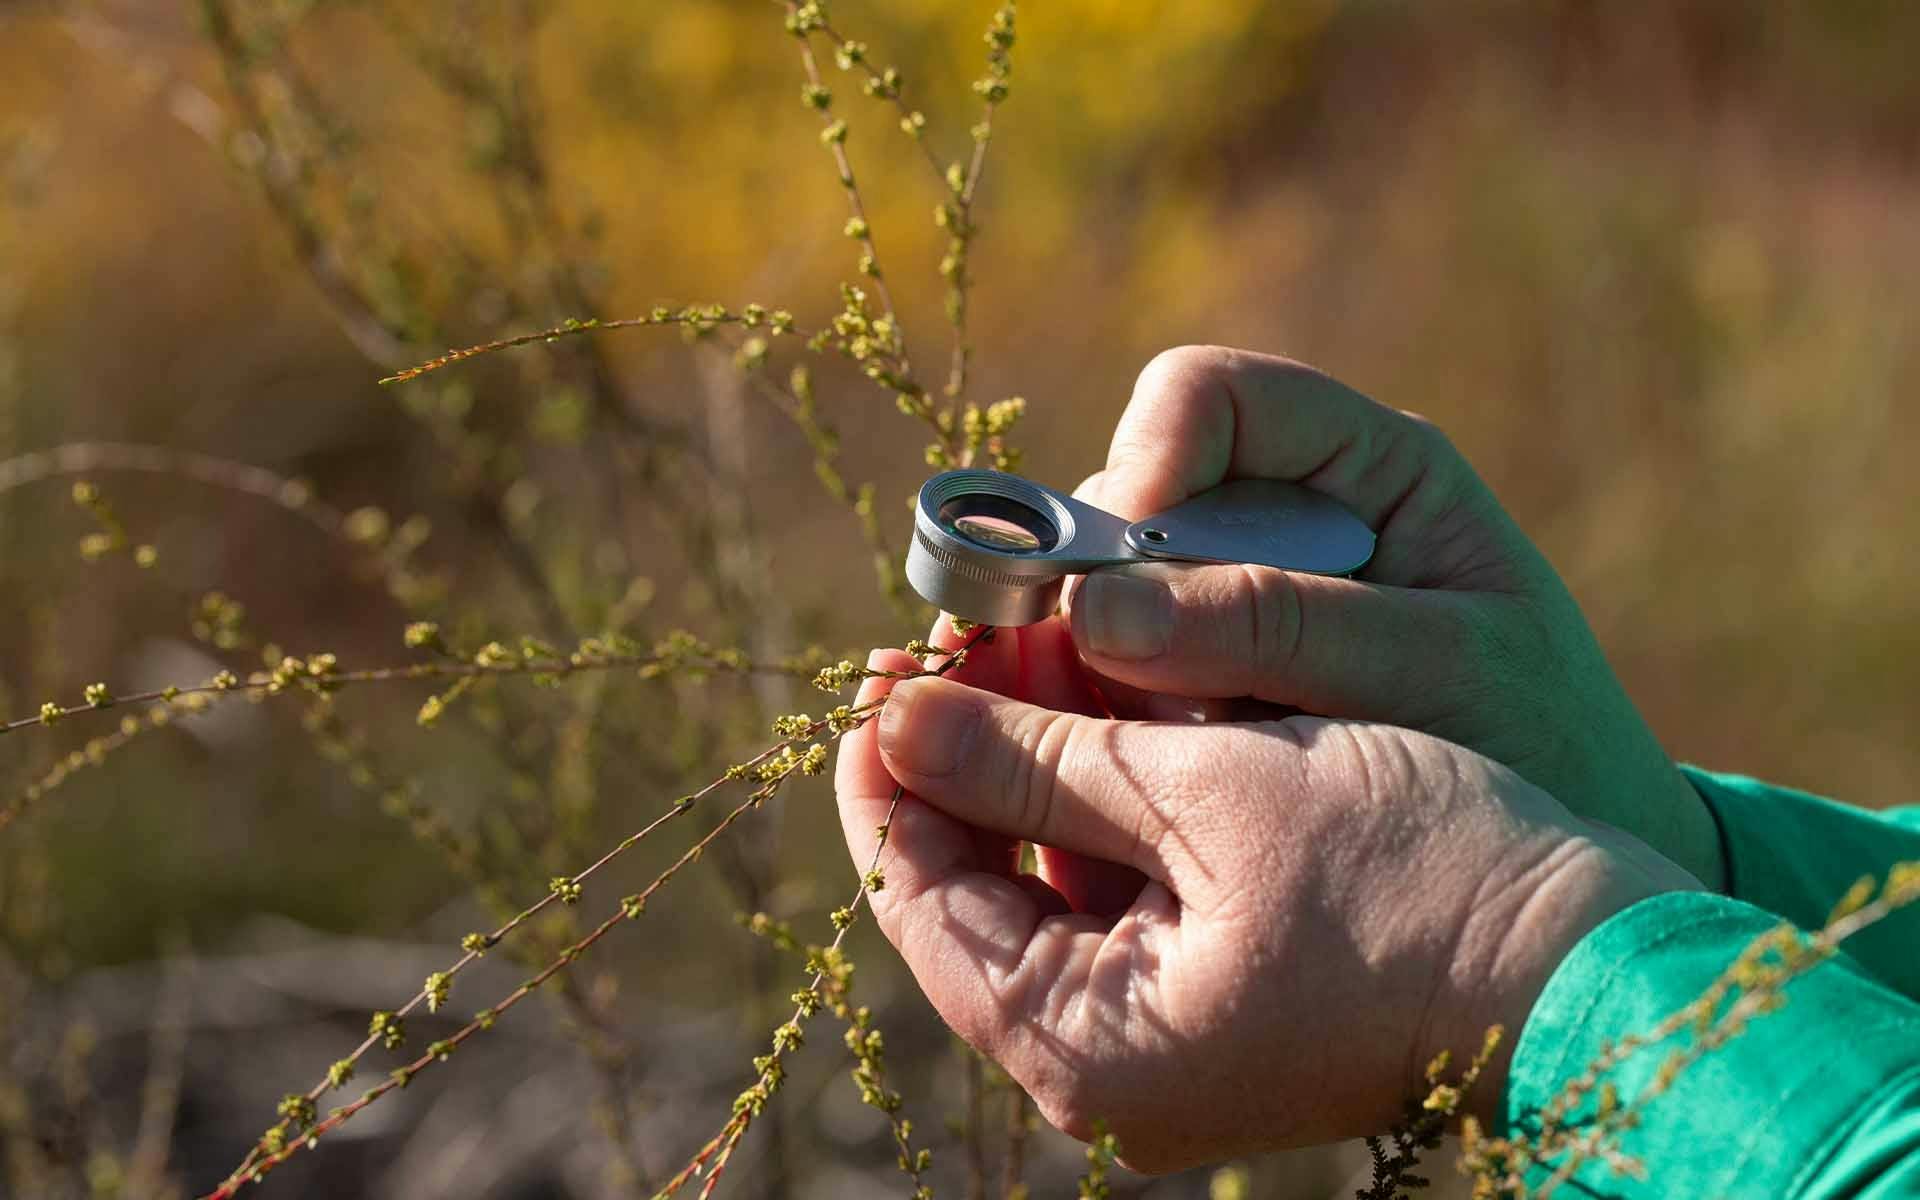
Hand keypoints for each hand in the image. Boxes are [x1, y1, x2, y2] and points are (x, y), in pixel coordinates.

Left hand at [836, 641, 1698, 1170]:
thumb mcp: (1211, 791)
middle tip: (979, 628)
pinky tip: (1113, 706)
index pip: (915, 896)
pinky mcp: (1207, 1010)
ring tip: (1044, 643)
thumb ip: (1039, 758)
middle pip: (971, 890)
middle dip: (972, 750)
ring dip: (1038, 763)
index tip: (893, 657)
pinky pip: (1111, 899)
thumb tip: (903, 716)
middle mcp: (1100, 1076)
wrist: (1593, 956)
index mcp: (1083, 1050)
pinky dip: (1104, 804)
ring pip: (1040, 885)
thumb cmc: (1420, 875)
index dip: (889, 767)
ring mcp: (1155, 1049)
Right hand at [1064, 346, 1723, 888]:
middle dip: (1112, 590)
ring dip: (1107, 670)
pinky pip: (1105, 676)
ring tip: (1191, 753)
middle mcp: (1279, 516)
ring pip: (1101, 592)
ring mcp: (1229, 603)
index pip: (1207, 398)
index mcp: (1364, 464)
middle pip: (1129, 498)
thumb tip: (1103, 611)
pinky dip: (1110, 722)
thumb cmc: (1543, 748)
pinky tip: (1169, 779)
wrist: (1553, 882)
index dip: (1146, 462)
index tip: (1120, 579)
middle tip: (1140, 700)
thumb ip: (1284, 629)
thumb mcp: (1439, 673)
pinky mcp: (1194, 688)